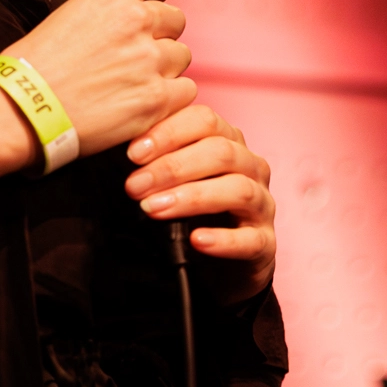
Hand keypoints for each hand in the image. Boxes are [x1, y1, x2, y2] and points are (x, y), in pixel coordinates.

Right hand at [0, 0, 195, 176]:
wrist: (22, 109)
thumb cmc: (35, 65)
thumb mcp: (70, 11)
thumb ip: (109, 7)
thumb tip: (132, 11)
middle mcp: (136, 19)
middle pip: (175, 17)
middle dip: (158, 34)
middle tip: (130, 54)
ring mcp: (150, 60)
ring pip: (182, 55)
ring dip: (163, 67)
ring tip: (131, 81)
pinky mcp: (156, 98)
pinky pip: (185, 90)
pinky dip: (169, 97)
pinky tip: (141, 101)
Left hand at [125, 103, 275, 304]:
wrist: (222, 265)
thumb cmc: (196, 213)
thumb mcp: (178, 180)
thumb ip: (160, 160)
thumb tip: (122, 149)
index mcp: (230, 143)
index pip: (205, 121)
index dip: (168, 132)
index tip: (133, 153)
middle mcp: (251, 167)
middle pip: (220, 152)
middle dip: (172, 167)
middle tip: (135, 186)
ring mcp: (262, 205)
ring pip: (238, 189)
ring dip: (192, 197)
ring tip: (155, 209)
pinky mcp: (265, 243)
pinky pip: (250, 239)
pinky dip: (223, 239)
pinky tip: (197, 240)